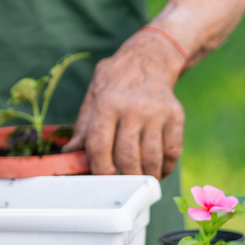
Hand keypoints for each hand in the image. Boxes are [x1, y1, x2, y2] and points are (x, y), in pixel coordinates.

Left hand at [64, 32, 184, 178]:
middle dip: (123, 177)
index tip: (102, 179)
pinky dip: (165, 167)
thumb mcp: (93, 97)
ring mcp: (156, 113)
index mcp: (107, 104)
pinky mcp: (176, 116)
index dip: (99, 169)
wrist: (149, 59)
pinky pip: (173, 151)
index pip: (100, 146)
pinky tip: (157, 170)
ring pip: (152, 158)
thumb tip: (69, 154)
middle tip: (122, 184)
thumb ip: (83, 127)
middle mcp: (132, 109)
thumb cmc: (115, 82)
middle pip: (127, 156)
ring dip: (145, 177)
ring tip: (139, 181)